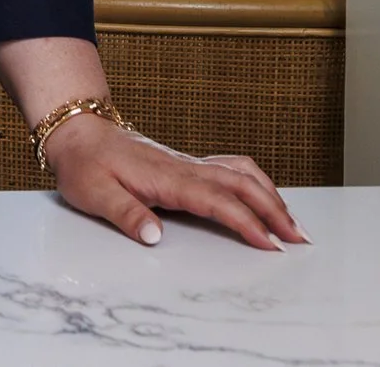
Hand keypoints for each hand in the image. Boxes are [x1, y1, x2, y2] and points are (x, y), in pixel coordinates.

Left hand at [42, 113, 309, 251]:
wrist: (79, 133)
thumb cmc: (85, 164)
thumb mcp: (95, 193)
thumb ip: (126, 215)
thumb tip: (155, 237)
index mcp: (168, 178)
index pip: (218, 201)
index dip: (247, 223)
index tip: (272, 244)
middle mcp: (185, 167)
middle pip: (243, 184)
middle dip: (275, 210)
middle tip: (301, 239)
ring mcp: (188, 163)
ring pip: (242, 172)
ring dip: (271, 195)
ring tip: (293, 221)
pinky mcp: (186, 164)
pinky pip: (231, 167)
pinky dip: (255, 181)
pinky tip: (264, 194)